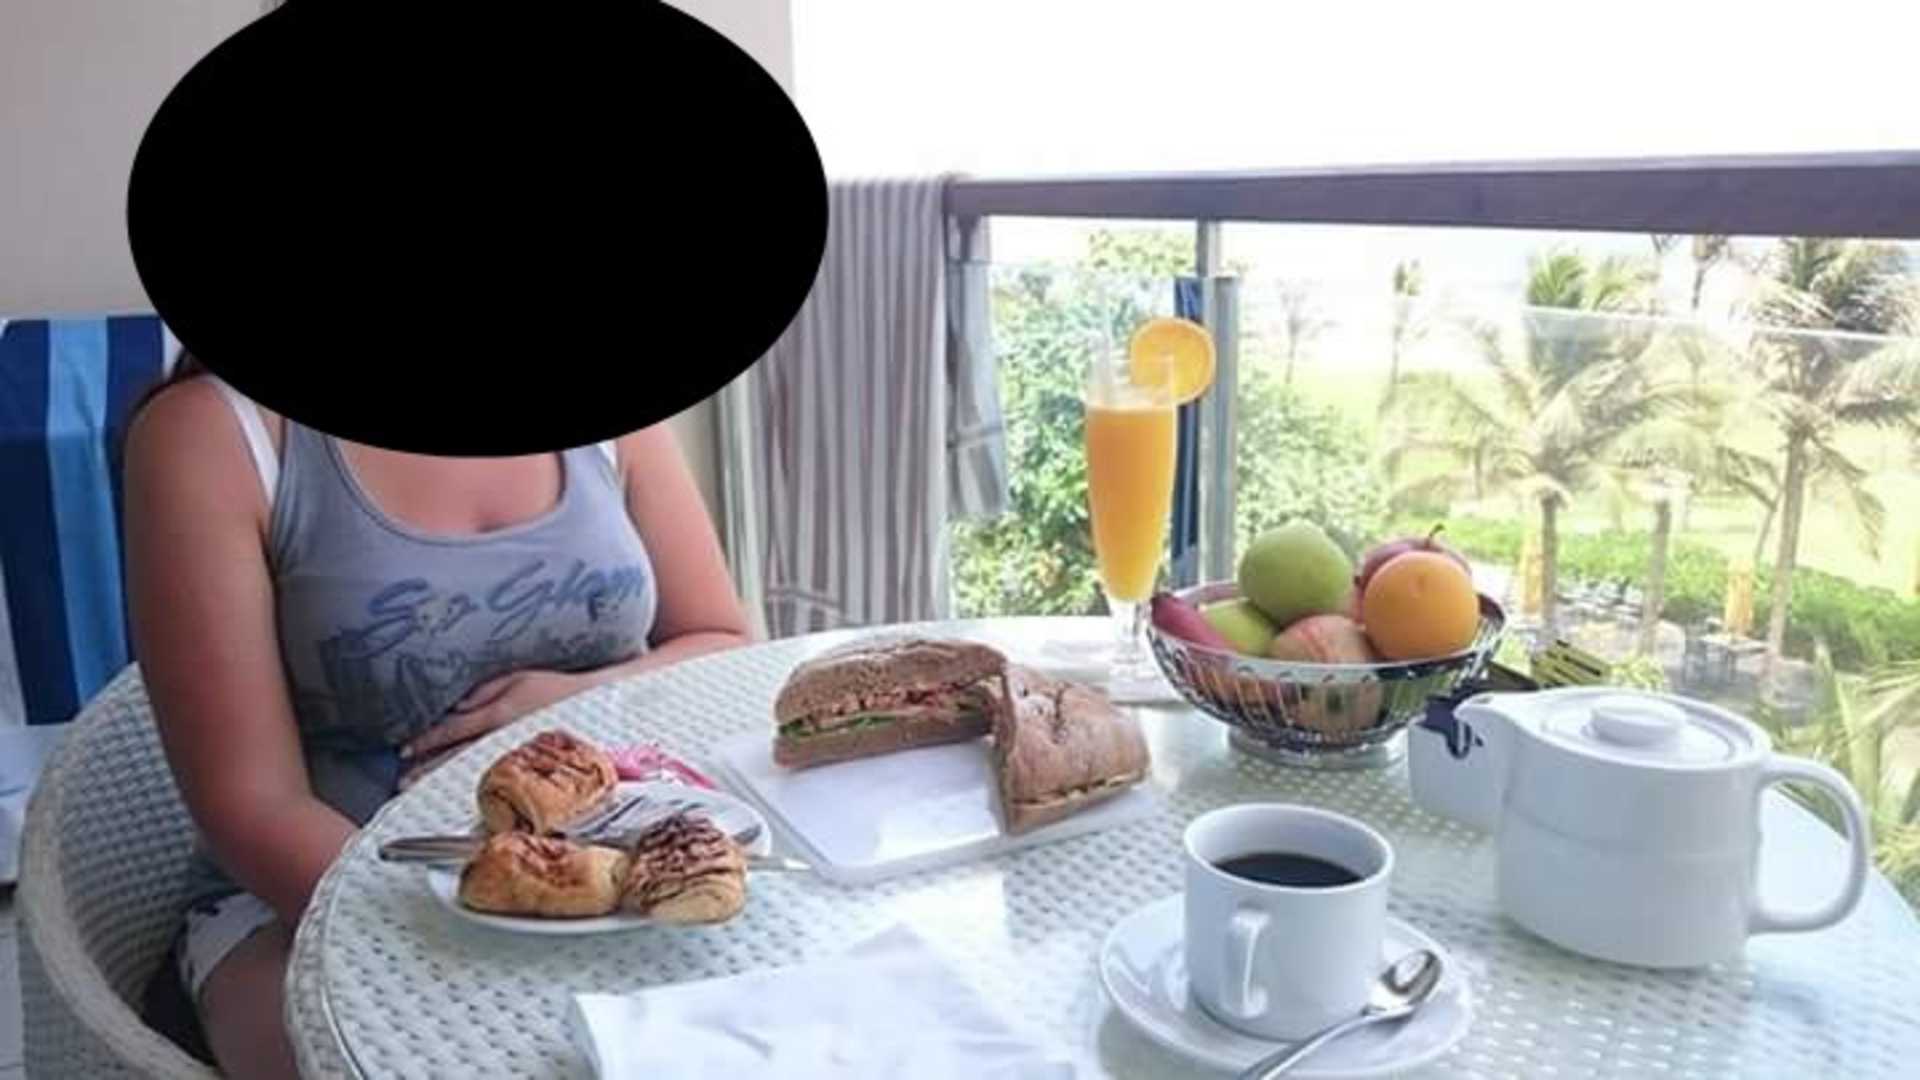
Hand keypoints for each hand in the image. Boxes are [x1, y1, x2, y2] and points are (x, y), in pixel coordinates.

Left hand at [399, 669, 596, 783]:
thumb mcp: (516, 678)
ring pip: (470, 770)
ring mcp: (512, 755)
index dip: (426, 741)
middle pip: (455, 757)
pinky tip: (457, 788)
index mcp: (496, 715)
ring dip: (443, 779)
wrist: (591, 704)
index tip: (404, 750)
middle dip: (427, 768)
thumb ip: (482, 692)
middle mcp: (500, 739)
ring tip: (421, 788)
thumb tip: (455, 707)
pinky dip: (470, 781)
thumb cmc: (554, 687)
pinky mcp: (523, 763)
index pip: (452, 730)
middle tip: (403, 781)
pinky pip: (491, 774)